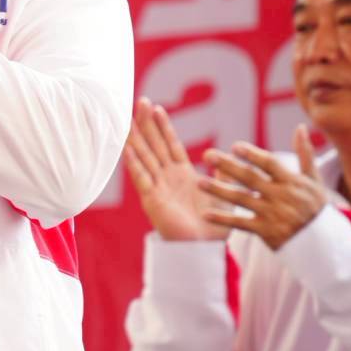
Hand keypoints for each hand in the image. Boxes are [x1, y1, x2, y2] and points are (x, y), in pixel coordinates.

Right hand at [124, 97, 228, 241]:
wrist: (205, 249)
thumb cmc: (214, 226)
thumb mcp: (224, 195)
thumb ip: (222, 174)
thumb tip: (224, 157)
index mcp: (183, 174)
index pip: (170, 144)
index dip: (163, 126)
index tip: (156, 107)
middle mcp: (167, 177)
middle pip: (154, 144)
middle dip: (146, 123)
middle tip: (139, 101)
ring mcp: (157, 187)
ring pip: (144, 157)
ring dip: (136, 138)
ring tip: (127, 119)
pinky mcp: (152, 201)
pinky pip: (141, 178)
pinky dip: (134, 163)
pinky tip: (127, 148)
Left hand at [199, 125, 326, 249]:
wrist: (323, 244)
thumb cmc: (315, 207)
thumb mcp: (314, 181)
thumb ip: (305, 154)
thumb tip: (300, 127)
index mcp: (292, 182)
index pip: (270, 164)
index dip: (253, 155)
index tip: (235, 146)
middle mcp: (281, 196)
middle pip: (250, 178)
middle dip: (228, 166)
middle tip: (207, 155)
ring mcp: (273, 214)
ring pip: (241, 199)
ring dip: (218, 190)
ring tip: (198, 182)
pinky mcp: (266, 232)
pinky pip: (241, 224)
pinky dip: (223, 219)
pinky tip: (205, 213)